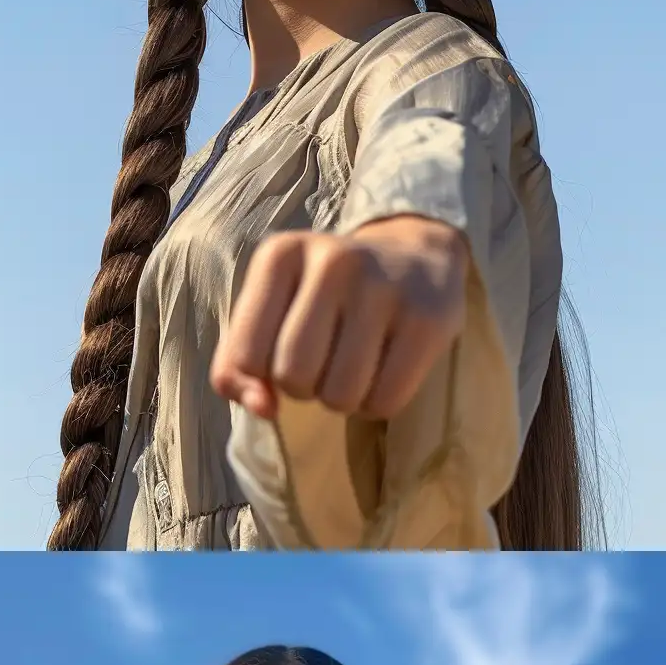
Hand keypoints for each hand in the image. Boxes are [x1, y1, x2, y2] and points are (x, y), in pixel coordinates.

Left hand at [210, 215, 469, 421]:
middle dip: (306, 388)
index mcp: (281, 255)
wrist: (416, 258)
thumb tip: (263, 409)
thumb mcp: (273, 309)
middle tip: (325, 363)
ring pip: (341, 395)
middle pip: (294, 377)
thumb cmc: (329, 294)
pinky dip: (378, 404)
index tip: (285, 354)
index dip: (263, 375)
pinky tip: (385, 374)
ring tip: (355, 368)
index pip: (247, 356)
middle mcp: (332, 262)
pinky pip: (386, 401)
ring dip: (344, 399)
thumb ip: (239, 363)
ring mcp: (384, 288)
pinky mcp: (427, 320)